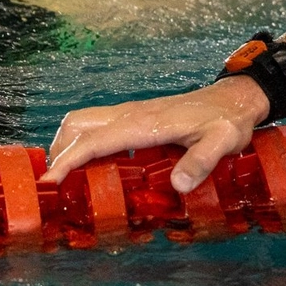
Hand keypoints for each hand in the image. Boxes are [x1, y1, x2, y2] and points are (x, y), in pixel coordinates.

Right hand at [42, 75, 269, 192]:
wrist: (236, 99)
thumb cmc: (228, 120)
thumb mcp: (224, 141)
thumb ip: (202, 160)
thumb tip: (178, 184)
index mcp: (146, 123)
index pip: (95, 140)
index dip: (68, 161)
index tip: (49, 184)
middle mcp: (133, 114)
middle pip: (78, 124)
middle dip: (59, 152)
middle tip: (57, 186)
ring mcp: (133, 113)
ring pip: (85, 121)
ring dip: (69, 145)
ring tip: (69, 179)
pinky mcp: (137, 116)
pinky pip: (99, 125)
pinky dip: (84, 142)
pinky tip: (94, 166)